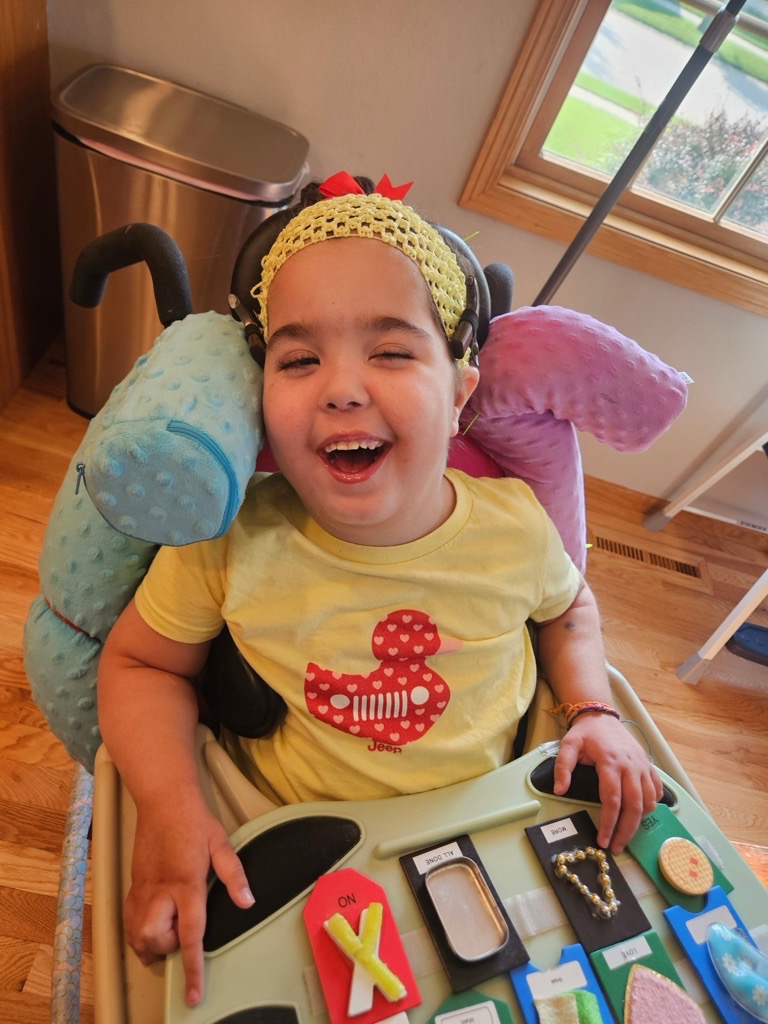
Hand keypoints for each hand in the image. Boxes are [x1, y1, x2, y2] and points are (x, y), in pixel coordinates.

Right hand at [124, 796, 253, 1006]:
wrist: (163, 800)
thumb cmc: (195, 821)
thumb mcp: (222, 844)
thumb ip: (235, 875)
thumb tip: (247, 902)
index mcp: (187, 884)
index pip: (190, 935)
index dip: (193, 968)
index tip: (193, 995)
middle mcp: (161, 891)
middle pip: (154, 939)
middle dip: (168, 948)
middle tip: (183, 930)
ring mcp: (143, 888)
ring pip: (136, 935)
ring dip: (151, 945)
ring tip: (167, 934)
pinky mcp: (133, 884)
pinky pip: (127, 921)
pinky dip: (136, 934)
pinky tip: (148, 930)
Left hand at [553, 713, 662, 853]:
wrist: (601, 716)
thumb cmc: (586, 733)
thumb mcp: (568, 745)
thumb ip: (562, 767)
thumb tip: (560, 790)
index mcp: (611, 762)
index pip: (612, 799)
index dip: (609, 823)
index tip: (603, 840)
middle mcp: (631, 766)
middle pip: (634, 806)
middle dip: (626, 831)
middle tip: (616, 847)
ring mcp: (642, 766)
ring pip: (648, 801)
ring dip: (639, 821)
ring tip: (626, 834)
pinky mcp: (648, 766)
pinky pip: (656, 790)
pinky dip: (651, 805)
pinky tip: (640, 814)